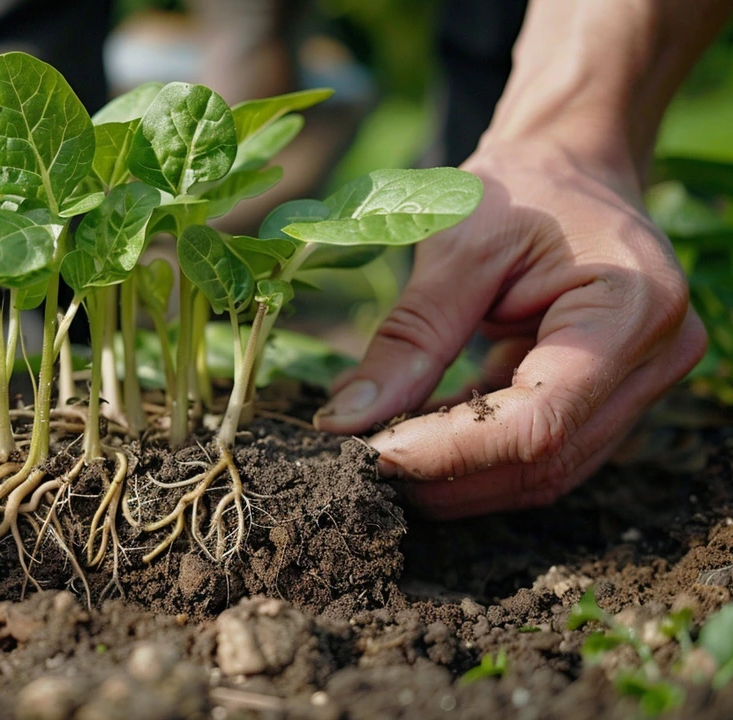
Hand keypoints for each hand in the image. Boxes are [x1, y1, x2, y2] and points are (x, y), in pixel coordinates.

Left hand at [313, 139, 706, 518]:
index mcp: (631, 308)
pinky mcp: (609, 397)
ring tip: (382, 453)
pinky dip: (474, 453)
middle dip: (448, 477)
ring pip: (546, 470)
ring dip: (458, 478)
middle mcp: (655, 358)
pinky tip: (415, 436)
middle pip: (547, 459)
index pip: (540, 419)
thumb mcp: (455, 244)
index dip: (452, 452)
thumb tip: (346, 421)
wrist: (568, 165)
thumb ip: (410, 336)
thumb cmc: (518, 186)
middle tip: (362, 467)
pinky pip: (541, 448)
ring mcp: (640, 383)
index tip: (374, 456)